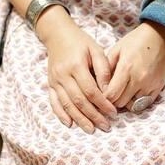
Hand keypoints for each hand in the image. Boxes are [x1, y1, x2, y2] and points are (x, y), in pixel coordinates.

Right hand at [38, 8, 117, 133]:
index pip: (91, 91)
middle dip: (93, 116)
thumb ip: (103, 69)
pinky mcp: (50, 84)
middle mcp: (63, 74)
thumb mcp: (96, 49)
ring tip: (91, 129)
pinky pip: (54, 102)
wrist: (58, 35)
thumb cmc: (81, 42)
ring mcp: (54, 80)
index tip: (113, 112)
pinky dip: (61, 114)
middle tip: (106, 126)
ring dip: (79, 119)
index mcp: (76, 65)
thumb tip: (109, 91)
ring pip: (67, 105)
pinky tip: (70, 124)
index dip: (103, 104)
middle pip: (79, 101)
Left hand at [104, 21, 164, 111]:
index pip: (111, 95)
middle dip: (113, 100)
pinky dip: (137, 101)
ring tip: (123, 92)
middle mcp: (139, 79)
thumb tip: (99, 84)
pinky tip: (133, 93)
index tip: (102, 93)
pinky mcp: (158, 87)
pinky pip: (145, 103)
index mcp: (126, 68)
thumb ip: (107, 67)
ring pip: (133, 105)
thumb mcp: (117, 49)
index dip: (104, 97)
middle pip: (120, 102)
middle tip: (111, 93)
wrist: (159, 36)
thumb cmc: (136, 41)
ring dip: (125, 101)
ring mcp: (150, 84)